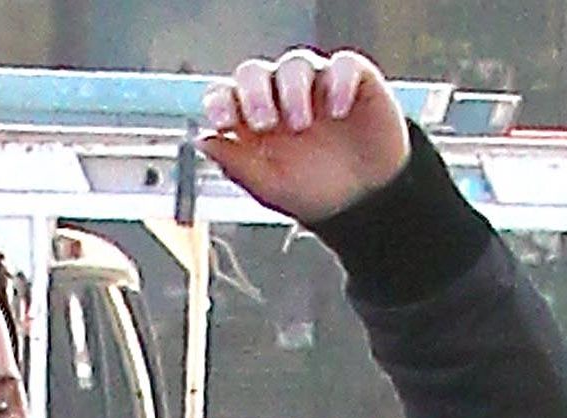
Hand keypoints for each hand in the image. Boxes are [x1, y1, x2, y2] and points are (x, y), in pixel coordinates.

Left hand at [199, 49, 411, 224]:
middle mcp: (280, 95)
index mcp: (254, 119)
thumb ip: (236, 166)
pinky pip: (343, 65)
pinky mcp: (353, 81)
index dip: (221, 101)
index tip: (223, 120)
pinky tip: (339, 111)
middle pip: (255, 73)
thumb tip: (203, 141)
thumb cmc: (314, 193)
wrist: (363, 205)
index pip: (227, 95)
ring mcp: (316, 84)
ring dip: (293, 90)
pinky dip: (338, 82)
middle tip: (264, 121)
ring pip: (295, 64)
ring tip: (303, 124)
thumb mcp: (271, 189)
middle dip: (254, 93)